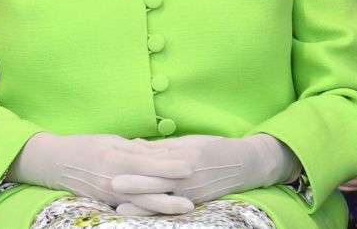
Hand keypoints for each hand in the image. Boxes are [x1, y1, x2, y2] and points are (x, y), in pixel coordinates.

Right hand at [9, 133, 194, 214]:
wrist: (56, 163)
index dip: (169, 165)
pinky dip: (149, 207)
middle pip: (148, 189)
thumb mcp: (109, 140)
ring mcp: (110, 195)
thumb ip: (133, 148)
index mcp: (114, 159)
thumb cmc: (84, 146)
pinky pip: (132, 206)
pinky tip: (163, 209)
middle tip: (194, 193)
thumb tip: (158, 151)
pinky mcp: (108, 202)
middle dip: (172, 192)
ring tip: (186, 206)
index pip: (147, 164)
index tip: (190, 165)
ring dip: (165, 205)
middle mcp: (114, 180)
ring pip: (143, 202)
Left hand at [113, 134, 298, 207]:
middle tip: (113, 185)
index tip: (114, 166)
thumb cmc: (212, 148)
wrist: (244, 164)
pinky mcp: (196, 202)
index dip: (134, 164)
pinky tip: (144, 214)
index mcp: (183, 156)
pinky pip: (173, 207)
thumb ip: (161, 147)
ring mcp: (192, 192)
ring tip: (122, 210)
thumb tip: (134, 145)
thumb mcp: (188, 142)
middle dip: (135, 185)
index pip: (155, 160)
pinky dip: (158, 211)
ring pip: (163, 199)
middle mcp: (187, 175)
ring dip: (142, 205)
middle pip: (157, 181)